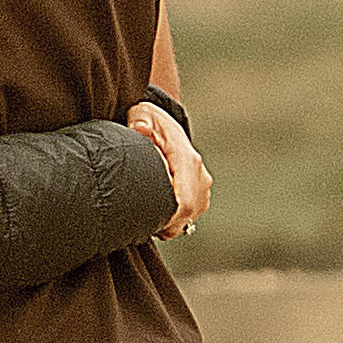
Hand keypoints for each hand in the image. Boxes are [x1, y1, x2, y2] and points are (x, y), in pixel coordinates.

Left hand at [130, 99, 210, 236]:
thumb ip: (140, 123)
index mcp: (187, 160)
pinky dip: (177, 218)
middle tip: (146, 225)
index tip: (155, 226)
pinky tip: (161, 213)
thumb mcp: (143, 116)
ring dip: (172, 222)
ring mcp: (203, 185)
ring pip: (191, 216)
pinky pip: (192, 213)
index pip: (185, 202)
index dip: (171, 220)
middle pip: (188, 214)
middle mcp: (199, 174)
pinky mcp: (202, 193)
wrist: (164, 124)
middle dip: (168, 225)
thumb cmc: (151, 122)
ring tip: (152, 218)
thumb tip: (139, 130)